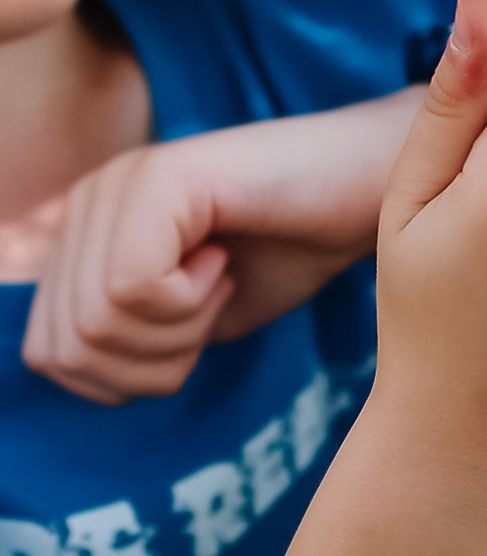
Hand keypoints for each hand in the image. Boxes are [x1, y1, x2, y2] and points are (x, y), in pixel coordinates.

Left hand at [22, 99, 414, 403]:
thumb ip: (123, 339)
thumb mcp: (191, 317)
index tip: (196, 322)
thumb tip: (78, 370)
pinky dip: (189, 304)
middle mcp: (85, 200)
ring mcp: (116, 184)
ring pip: (96, 324)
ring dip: (177, 331)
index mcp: (83, 235)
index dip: (129, 377)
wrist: (369, 191)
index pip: (49, 356)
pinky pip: (131, 290)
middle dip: (154, 362)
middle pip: (67, 348)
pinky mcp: (156, 179)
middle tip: (213, 304)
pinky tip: (223, 261)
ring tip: (218, 279)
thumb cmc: (294, 249)